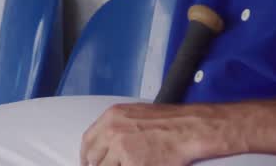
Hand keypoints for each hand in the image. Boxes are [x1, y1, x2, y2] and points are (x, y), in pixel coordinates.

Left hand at [80, 103, 201, 165]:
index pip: (88, 141)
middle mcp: (112, 132)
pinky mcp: (133, 165)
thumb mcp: (134, 115)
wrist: (188, 129)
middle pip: (93, 158)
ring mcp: (121, 150)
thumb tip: (106, 146)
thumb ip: (116, 128)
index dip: (87, 156)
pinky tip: (138, 164)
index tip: (88, 164)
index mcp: (111, 118)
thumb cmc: (168, 122)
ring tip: (128, 162)